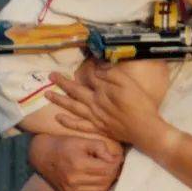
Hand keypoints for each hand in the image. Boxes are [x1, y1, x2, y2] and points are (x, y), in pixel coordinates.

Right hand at [28, 133, 122, 190]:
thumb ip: (100, 147)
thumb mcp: (82, 140)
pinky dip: (98, 187)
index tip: (119, 157)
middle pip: (105, 181)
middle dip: (114, 172)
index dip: (116, 163)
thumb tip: (114, 159)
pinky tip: (99, 177)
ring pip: (100, 190)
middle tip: (116, 163)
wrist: (42, 155)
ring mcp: (70, 190)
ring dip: (108, 181)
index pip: (107, 169)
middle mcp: (74, 180)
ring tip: (109, 170)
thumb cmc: (64, 144)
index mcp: (78, 164)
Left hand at [47, 65, 175, 158]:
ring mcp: (94, 117)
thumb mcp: (128, 84)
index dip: (86, 69)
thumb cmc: (140, 104)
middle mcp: (94, 103)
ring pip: (73, 107)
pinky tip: (58, 118)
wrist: (144, 129)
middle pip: (76, 90)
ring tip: (47, 94)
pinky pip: (79, 126)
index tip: (82, 61)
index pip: (89, 77)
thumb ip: (112, 75)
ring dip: (59, 100)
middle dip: (62, 82)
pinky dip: (68, 122)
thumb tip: (97, 68)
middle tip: (50, 75)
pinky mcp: (98, 128)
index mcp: (102, 91)